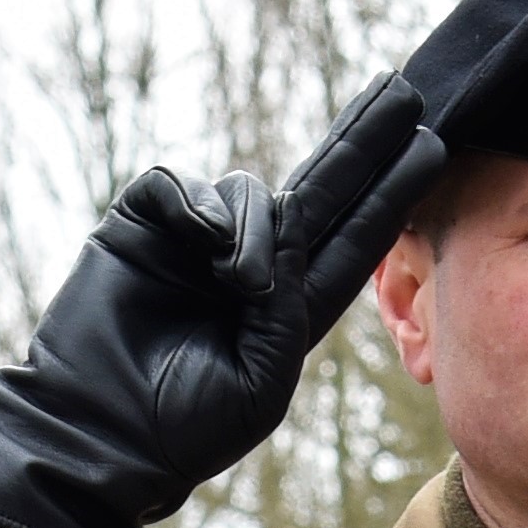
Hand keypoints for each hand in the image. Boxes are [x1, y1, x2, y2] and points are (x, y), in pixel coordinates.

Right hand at [0, 76, 453, 527]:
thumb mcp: (261, 384)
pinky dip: (196, 205)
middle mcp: (249, 266)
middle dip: (361, 141)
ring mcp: (194, 242)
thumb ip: (288, 310)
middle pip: (319, 188)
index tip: (431, 148)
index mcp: (288, 308)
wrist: (95, 434)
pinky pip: (179, 185)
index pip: (352, 237)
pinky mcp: (141, 226)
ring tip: (238, 280)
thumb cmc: (181, 430)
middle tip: (403, 93)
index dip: (390, 192)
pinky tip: (201, 240)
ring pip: (248, 189)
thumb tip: (281, 227)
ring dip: (255, 223)